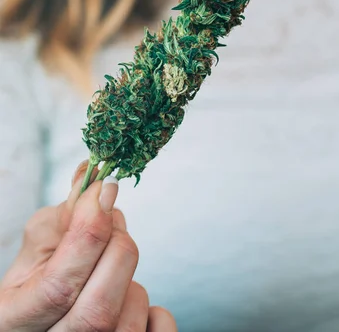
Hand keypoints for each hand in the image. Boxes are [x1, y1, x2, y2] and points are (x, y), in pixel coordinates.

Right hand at [0, 161, 176, 330]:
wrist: (44, 318)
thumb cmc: (38, 279)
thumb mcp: (38, 246)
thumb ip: (66, 217)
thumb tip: (97, 181)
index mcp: (17, 321)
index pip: (60, 285)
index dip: (89, 231)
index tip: (104, 188)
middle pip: (101, 304)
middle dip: (115, 245)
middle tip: (110, 219)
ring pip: (133, 309)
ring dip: (129, 273)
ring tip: (108, 266)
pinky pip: (159, 325)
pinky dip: (153, 303)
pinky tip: (127, 293)